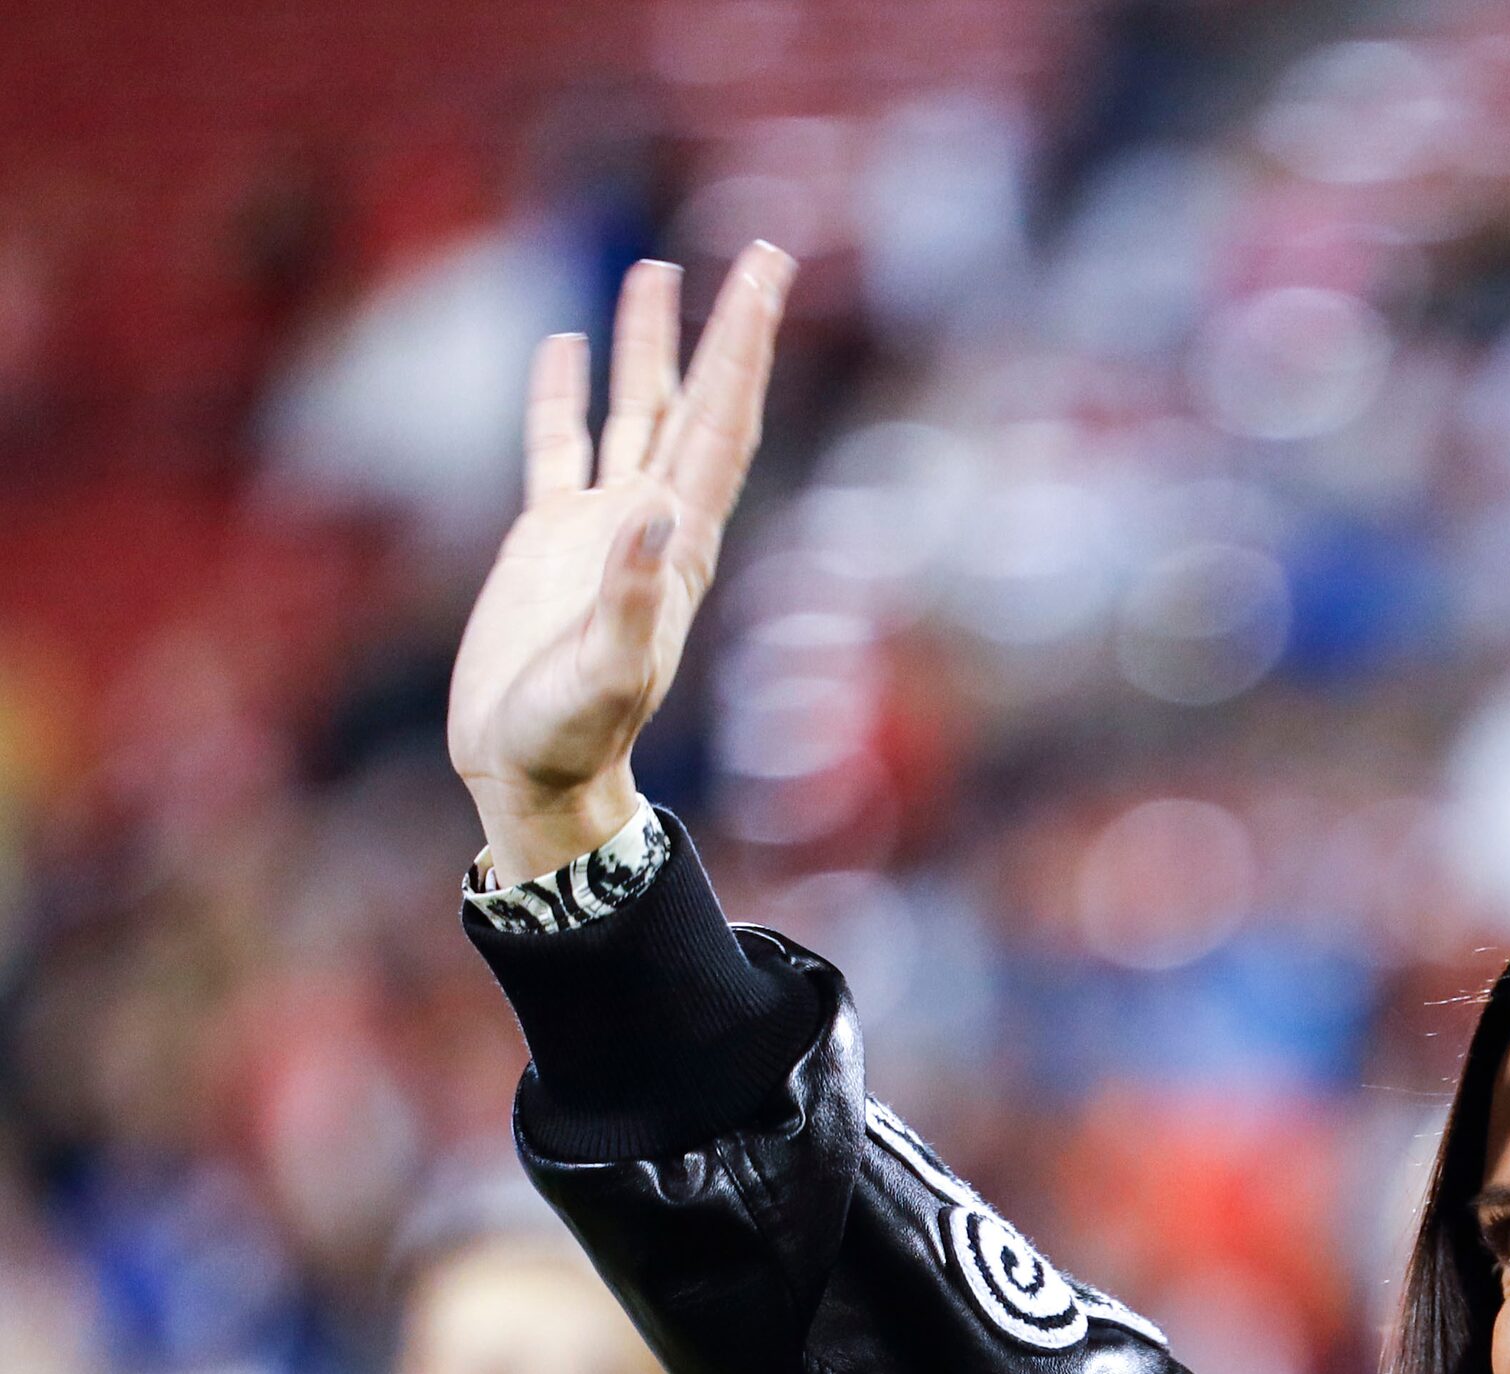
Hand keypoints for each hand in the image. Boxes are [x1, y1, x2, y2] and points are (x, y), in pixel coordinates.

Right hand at [447, 243, 796, 884]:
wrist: (531, 776)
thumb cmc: (571, 738)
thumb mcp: (605, 672)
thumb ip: (632, 599)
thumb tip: (653, 512)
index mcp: (678, 543)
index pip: (721, 422)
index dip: (746, 348)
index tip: (769, 275)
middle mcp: (652, 523)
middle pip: (695, 404)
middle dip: (726, 331)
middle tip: (758, 253)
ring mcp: (601, 528)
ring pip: (633, 413)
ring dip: (649, 347)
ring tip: (656, 271)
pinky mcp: (547, 542)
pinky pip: (558, 447)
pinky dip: (564, 395)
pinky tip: (565, 346)